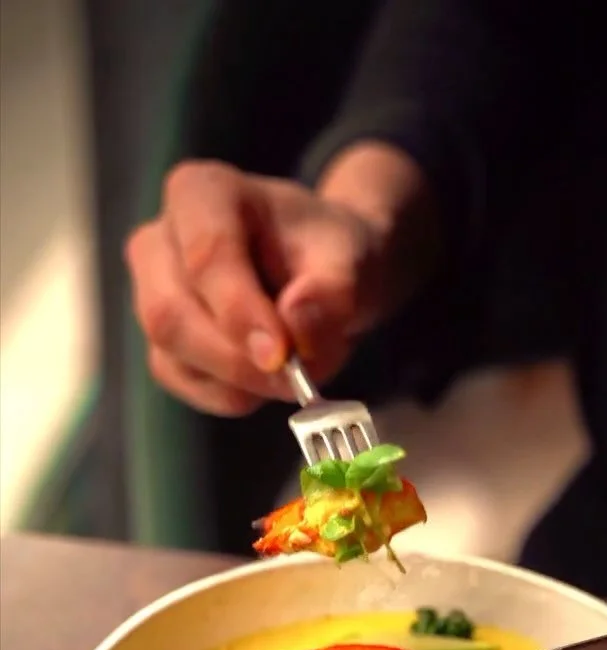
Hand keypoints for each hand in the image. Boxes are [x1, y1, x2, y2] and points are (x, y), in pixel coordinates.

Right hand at [125, 160, 396, 416]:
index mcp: (202, 193)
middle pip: (170, 313)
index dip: (240, 312)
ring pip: (169, 355)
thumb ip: (334, 290)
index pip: (206, 256)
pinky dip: (230, 395)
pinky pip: (181, 381)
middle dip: (235, 360)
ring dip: (238, 382)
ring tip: (294, 372)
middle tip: (294, 379)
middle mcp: (159, 239)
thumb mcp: (352, 260)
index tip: (283, 355)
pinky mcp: (159, 342)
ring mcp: (149, 293)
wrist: (321, 276)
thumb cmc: (328, 254)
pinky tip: (266, 380)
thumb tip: (295, 321)